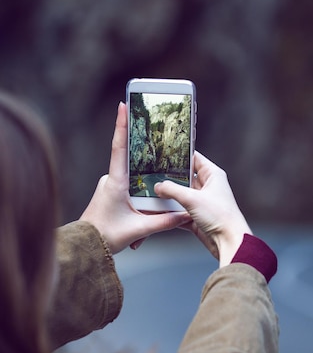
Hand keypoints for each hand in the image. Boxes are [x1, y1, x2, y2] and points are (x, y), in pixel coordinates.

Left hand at [80, 103, 189, 253]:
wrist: (86, 247)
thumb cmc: (106, 235)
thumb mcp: (139, 229)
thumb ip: (164, 221)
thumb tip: (185, 215)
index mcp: (115, 181)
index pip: (119, 147)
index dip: (122, 125)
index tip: (123, 105)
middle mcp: (111, 180)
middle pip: (133, 164)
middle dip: (147, 163)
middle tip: (156, 152)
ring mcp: (110, 187)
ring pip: (134, 183)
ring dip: (144, 196)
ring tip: (145, 213)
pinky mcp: (111, 195)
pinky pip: (130, 192)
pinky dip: (139, 203)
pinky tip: (143, 218)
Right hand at [154, 152, 251, 265]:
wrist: (229, 242)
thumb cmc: (220, 216)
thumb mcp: (192, 199)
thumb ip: (172, 190)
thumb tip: (159, 186)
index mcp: (213, 175)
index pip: (194, 158)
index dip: (180, 155)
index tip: (164, 153)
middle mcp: (208, 187)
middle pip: (185, 178)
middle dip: (170, 178)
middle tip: (153, 175)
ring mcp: (202, 203)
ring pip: (181, 196)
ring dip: (169, 197)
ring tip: (153, 193)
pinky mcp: (198, 218)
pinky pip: (180, 212)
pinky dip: (171, 212)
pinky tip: (159, 212)